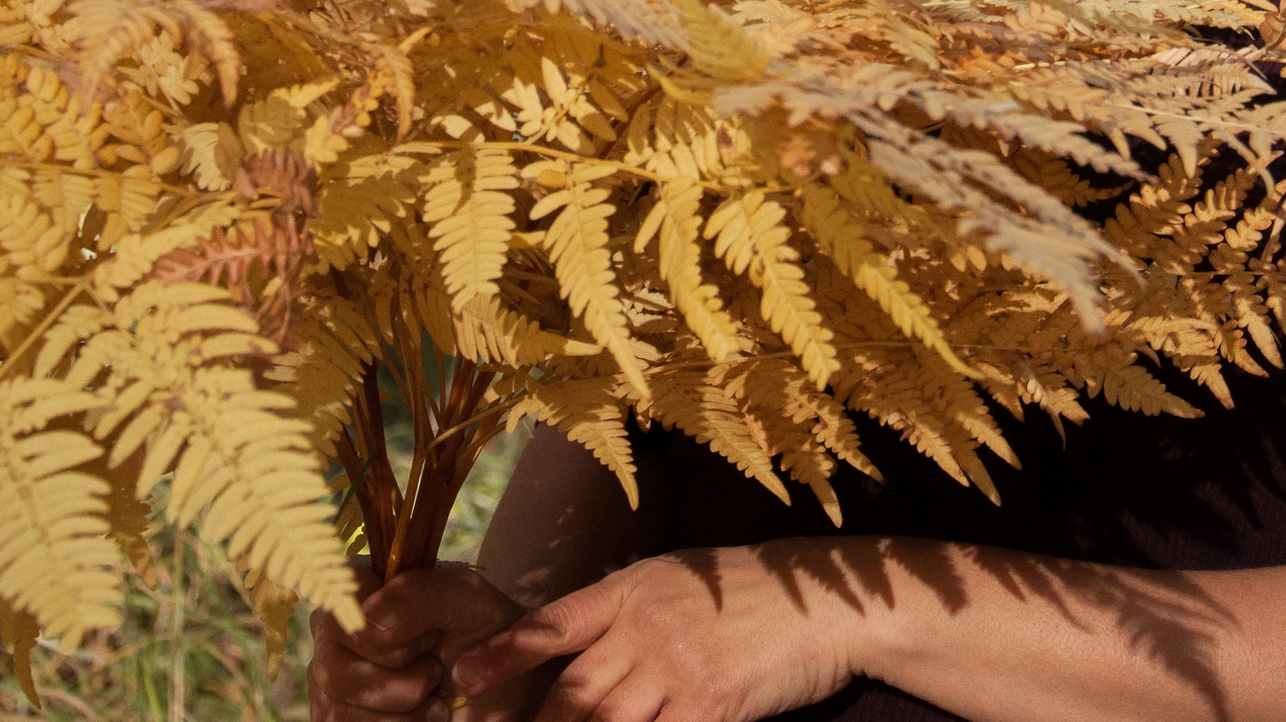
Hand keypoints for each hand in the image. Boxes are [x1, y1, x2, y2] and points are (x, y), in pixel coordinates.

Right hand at [308, 562, 549, 721]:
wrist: (507, 690)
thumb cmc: (487, 635)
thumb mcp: (469, 600)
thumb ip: (420, 594)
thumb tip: (368, 624)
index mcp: (362, 588)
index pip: (338, 610)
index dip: (383, 633)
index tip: (427, 637)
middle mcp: (338, 633)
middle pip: (334, 669)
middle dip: (402, 679)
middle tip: (436, 668)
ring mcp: (334, 680)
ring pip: (340, 710)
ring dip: (402, 709)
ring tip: (432, 695)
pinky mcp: (341, 716)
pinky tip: (422, 716)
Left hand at [452, 545, 864, 721]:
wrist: (823, 600)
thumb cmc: (748, 591)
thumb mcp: (678, 579)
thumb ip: (626, 611)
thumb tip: (573, 644)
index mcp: (632, 590)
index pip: (552, 623)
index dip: (505, 653)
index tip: (463, 677)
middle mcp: (646, 627)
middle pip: (572, 693)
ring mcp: (678, 669)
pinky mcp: (711, 706)